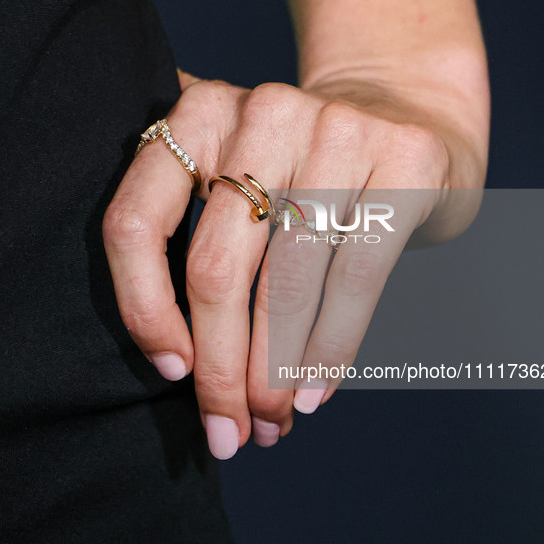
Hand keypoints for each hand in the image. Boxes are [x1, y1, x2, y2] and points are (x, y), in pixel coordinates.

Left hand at [103, 69, 486, 458]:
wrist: (407, 121)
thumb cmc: (312, 175)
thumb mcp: (243, 184)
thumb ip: (204, 242)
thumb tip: (185, 367)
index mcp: (199, 116)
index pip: (136, 224)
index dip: (143, 310)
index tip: (171, 372)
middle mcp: (265, 113)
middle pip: (216, 268)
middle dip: (220, 369)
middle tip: (227, 429)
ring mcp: (339, 132)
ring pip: (287, 285)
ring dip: (274, 374)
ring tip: (271, 422)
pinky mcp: (405, 164)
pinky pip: (355, 280)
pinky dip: (329, 350)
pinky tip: (313, 393)